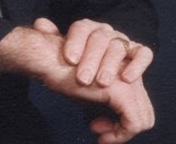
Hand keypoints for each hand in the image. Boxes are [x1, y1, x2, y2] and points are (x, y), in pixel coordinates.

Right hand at [0, 24, 154, 143]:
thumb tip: (106, 124)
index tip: (98, 119)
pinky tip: (97, 132)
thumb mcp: (86, 85)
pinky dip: (118, 135)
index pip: (138, 95)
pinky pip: (133, 122)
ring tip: (96, 128)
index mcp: (121, 59)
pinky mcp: (122, 89)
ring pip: (141, 114)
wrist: (47, 57)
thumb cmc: (60, 67)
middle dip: (122, 123)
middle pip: (143, 105)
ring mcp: (127, 76)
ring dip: (119, 130)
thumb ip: (103, 96)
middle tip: (97, 127)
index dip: (123, 113)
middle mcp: (128, 64)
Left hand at [45, 18, 153, 86]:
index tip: (69, 60)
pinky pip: (143, 54)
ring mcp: (123, 41)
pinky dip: (138, 64)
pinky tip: (127, 78)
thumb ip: (52, 39)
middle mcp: (105, 31)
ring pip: (118, 46)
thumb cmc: (78, 66)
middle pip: (99, 38)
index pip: (81, 28)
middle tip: (83, 80)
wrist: (96, 77)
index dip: (75, 42)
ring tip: (102, 83)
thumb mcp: (63, 55)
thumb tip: (40, 23)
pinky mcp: (139, 54)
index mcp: (86, 28)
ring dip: (110, 65)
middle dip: (91, 59)